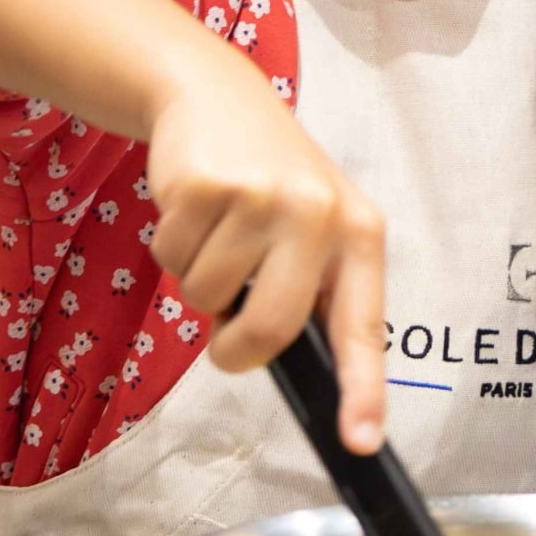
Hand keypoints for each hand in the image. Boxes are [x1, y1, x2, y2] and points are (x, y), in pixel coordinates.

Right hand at [145, 53, 386, 455]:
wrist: (216, 95)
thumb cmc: (271, 179)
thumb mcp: (314, 225)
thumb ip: (311, 291)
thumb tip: (301, 371)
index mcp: (358, 236)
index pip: (363, 327)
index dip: (363, 390)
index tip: (359, 441)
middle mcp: (319, 214)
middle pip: (269, 329)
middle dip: (234, 348)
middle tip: (225, 330)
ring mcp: (261, 197)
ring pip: (207, 297)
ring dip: (198, 280)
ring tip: (217, 231)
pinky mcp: (206, 185)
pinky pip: (172, 259)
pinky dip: (172, 247)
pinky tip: (194, 207)